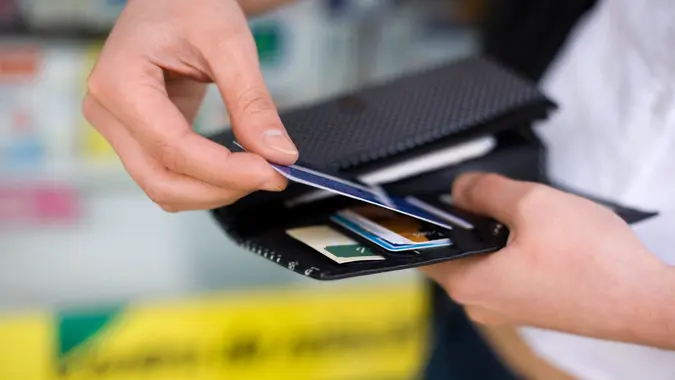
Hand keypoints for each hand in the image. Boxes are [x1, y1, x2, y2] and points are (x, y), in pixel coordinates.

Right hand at [83, 0, 297, 211]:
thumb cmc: (189, 5)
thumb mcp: (229, 44)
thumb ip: (252, 101)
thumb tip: (278, 153)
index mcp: (119, 82)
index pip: (172, 148)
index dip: (224, 170)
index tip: (271, 172)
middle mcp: (107, 112)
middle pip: (161, 180)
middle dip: (220, 188)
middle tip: (272, 176)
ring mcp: (119, 128)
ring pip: (163, 187)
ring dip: (214, 191)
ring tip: (259, 171)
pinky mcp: (138, 136)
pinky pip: (169, 175)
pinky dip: (206, 182)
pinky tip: (238, 168)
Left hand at [422, 173, 674, 347]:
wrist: (646, 299)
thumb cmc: (594, 260)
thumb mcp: (532, 204)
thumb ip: (485, 190)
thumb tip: (460, 188)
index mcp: (470, 284)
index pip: (421, 251)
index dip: (416, 222)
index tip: (414, 200)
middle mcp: (482, 304)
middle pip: (454, 252)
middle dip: (465, 220)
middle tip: (483, 195)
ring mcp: (508, 308)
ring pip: (482, 260)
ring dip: (492, 233)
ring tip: (520, 212)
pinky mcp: (531, 306)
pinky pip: (506, 271)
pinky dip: (511, 248)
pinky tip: (537, 233)